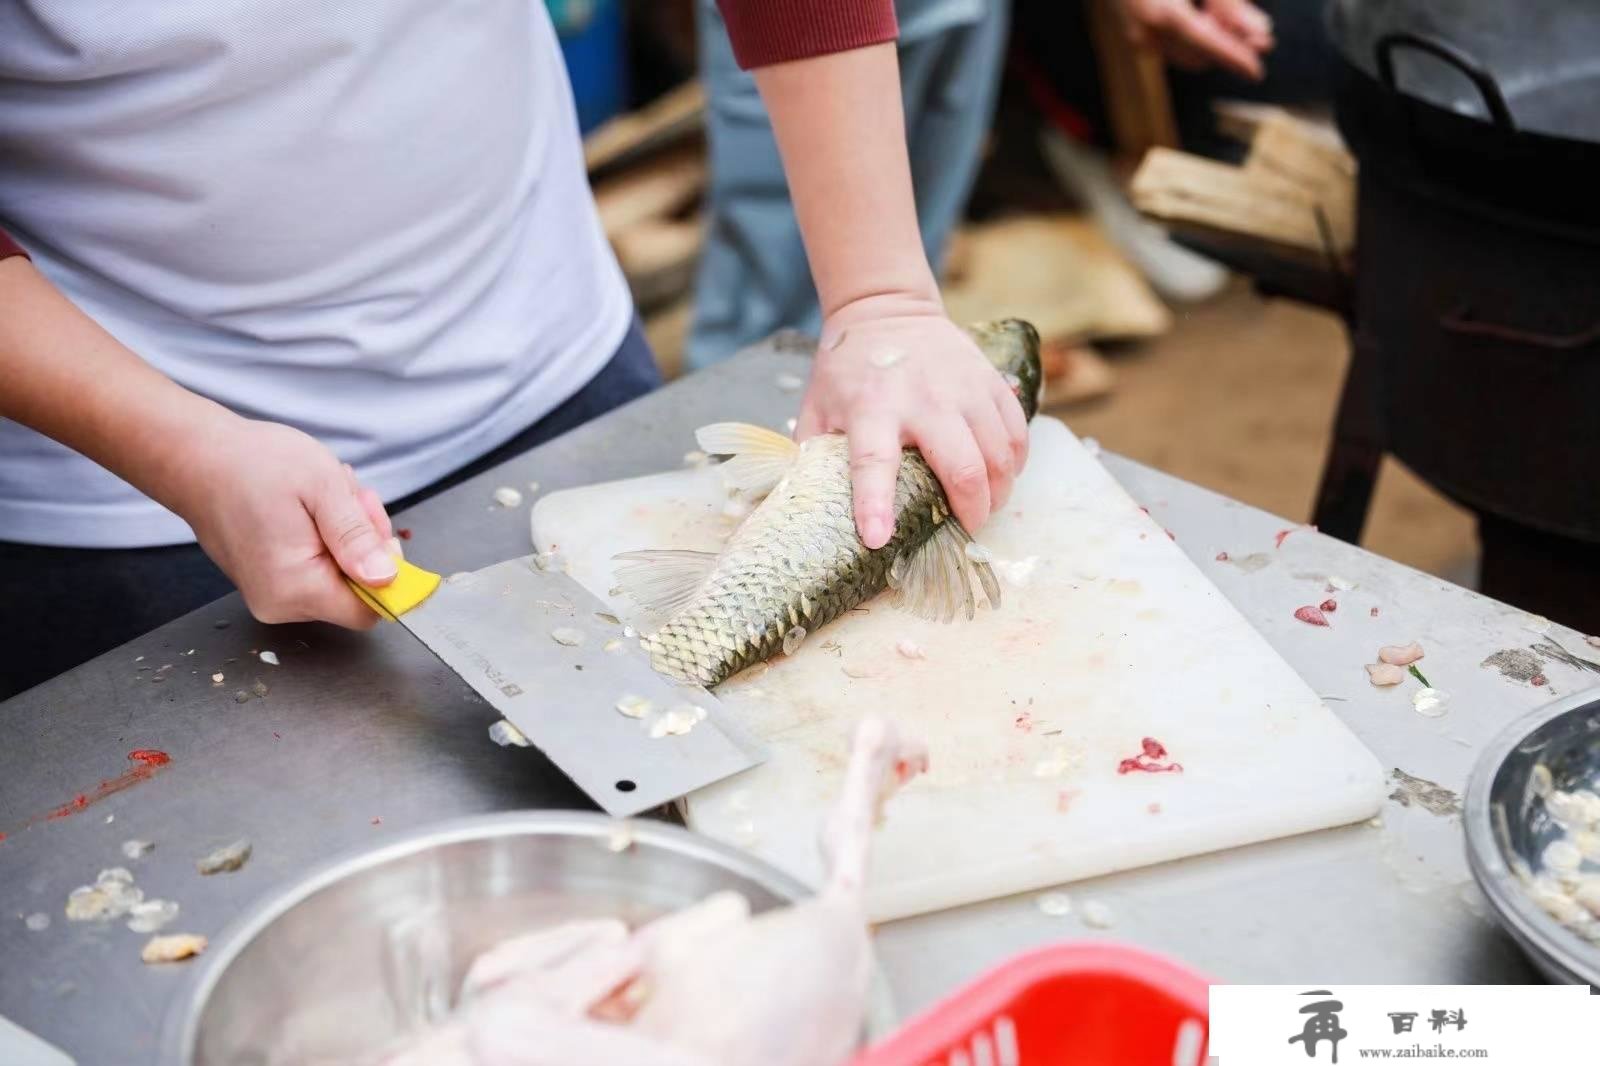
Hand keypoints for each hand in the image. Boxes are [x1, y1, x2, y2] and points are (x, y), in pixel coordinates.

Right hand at [175, 416, 399, 628]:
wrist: (195, 455)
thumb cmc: (252, 463)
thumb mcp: (322, 487)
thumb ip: (357, 536)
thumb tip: (387, 578)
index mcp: (295, 588)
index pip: (369, 610)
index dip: (386, 572)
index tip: (375, 532)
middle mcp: (280, 603)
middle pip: (356, 591)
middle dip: (364, 543)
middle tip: (349, 500)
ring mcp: (270, 594)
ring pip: (338, 575)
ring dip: (345, 535)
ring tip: (323, 498)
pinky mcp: (266, 580)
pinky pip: (315, 567)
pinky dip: (324, 537)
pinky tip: (308, 507)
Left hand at [795, 293, 1028, 549]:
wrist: (885, 310)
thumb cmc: (847, 371)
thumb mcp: (817, 408)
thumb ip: (813, 457)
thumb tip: (806, 512)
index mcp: (871, 408)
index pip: (873, 461)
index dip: (876, 504)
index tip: (878, 539)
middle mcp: (923, 397)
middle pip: (963, 467)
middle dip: (972, 511)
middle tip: (967, 530)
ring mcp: (963, 387)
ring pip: (999, 454)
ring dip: (999, 492)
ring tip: (986, 507)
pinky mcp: (990, 380)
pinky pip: (1017, 431)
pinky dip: (1015, 462)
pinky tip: (1003, 475)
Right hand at [1114, 0, 1273, 79]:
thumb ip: (1227, 2)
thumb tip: (1258, 31)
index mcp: (1162, 14)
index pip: (1207, 45)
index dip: (1234, 58)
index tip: (1256, 73)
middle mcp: (1146, 32)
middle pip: (1199, 56)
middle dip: (1229, 48)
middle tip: (1260, 35)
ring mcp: (1138, 38)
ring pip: (1188, 55)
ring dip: (1214, 43)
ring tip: (1233, 18)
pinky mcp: (1136, 36)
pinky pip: (1174, 46)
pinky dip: (1196, 37)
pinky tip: (1207, 17)